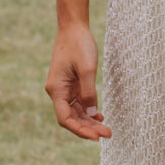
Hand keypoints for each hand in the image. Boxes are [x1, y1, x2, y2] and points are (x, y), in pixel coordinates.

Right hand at [46, 21, 108, 139]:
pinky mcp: (70, 84)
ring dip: (89, 121)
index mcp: (56, 89)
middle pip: (71, 118)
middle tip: (107, 134)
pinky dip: (88, 111)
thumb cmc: (79, 45)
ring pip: (75, 112)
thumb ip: (89, 93)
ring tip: (106, 129)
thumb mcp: (87, 69)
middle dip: (88, 128)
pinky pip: (78, 103)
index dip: (80, 130)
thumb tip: (91, 114)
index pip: (65, 119)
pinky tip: (99, 116)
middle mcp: (57, 91)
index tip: (96, 137)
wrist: (73, 27)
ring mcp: (64, 88)